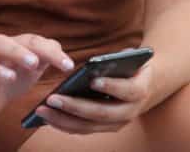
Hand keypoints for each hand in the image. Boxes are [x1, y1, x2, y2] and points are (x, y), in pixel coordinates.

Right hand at [0, 34, 73, 119]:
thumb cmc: (11, 72)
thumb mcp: (31, 62)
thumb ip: (46, 54)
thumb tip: (62, 52)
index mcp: (12, 46)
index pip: (30, 41)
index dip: (49, 52)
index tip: (68, 66)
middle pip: (0, 44)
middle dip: (17, 51)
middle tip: (34, 63)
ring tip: (10, 78)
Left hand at [31, 62, 153, 133]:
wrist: (147, 86)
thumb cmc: (132, 67)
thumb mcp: (130, 59)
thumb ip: (117, 60)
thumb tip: (95, 63)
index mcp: (139, 91)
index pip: (127, 90)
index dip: (111, 86)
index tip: (93, 80)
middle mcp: (129, 112)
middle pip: (102, 113)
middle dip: (75, 107)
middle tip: (52, 99)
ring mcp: (117, 123)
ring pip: (89, 126)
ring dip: (63, 120)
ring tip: (42, 110)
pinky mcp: (105, 128)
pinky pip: (83, 130)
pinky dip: (64, 124)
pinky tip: (47, 117)